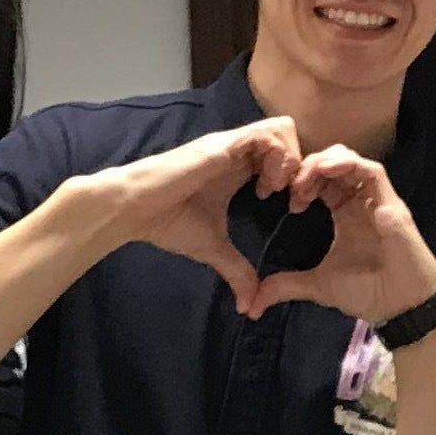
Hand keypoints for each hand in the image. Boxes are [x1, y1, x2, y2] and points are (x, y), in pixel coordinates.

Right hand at [78, 118, 301, 312]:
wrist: (134, 210)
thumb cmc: (169, 222)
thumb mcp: (213, 249)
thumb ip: (237, 271)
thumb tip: (249, 306)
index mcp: (239, 169)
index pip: (283, 154)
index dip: (297, 177)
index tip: (293, 207)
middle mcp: (238, 152)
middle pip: (289, 134)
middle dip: (301, 164)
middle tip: (293, 197)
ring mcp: (230, 145)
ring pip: (282, 128)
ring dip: (290, 159)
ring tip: (277, 191)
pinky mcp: (220, 146)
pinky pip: (264, 135)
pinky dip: (276, 157)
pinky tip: (264, 187)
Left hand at [255, 141, 435, 323]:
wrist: (400, 306)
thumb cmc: (368, 293)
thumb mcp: (317, 285)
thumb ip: (286, 286)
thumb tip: (251, 304)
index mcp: (345, 214)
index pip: (322, 181)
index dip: (300, 180)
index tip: (282, 197)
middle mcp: (360, 202)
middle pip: (333, 164)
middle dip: (307, 167)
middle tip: (290, 185)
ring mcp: (377, 201)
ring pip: (350, 160)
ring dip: (325, 161)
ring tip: (305, 177)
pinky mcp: (391, 203)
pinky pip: (371, 170)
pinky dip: (348, 164)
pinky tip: (326, 170)